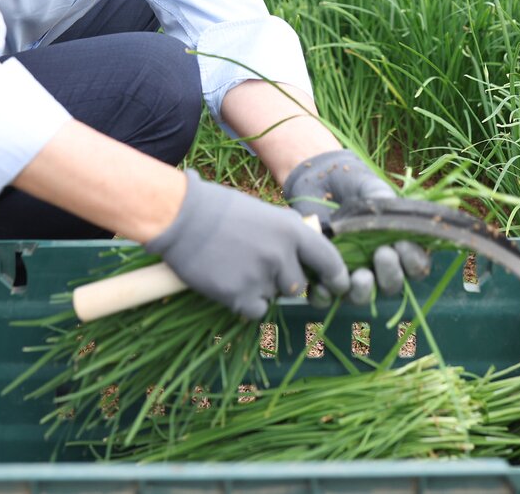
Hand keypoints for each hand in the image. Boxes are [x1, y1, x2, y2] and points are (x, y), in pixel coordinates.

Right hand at [145, 170, 349, 318]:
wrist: (182, 218)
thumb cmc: (221, 209)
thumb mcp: (265, 212)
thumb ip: (288, 231)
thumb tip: (307, 243)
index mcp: (291, 230)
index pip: (329, 260)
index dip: (336, 276)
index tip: (337, 285)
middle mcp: (281, 255)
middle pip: (299, 286)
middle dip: (285, 282)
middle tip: (261, 268)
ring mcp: (260, 277)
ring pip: (274, 297)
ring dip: (262, 290)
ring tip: (237, 268)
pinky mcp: (239, 296)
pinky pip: (255, 310)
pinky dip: (245, 303)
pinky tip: (229, 283)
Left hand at [282, 149, 430, 305]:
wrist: (317, 180)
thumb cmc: (352, 185)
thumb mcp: (371, 188)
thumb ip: (385, 202)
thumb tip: (395, 215)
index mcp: (398, 247)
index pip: (416, 266)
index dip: (414, 261)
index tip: (403, 244)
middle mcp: (376, 268)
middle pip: (391, 286)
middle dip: (391, 274)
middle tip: (383, 253)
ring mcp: (349, 275)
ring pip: (361, 297)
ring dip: (364, 290)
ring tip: (360, 275)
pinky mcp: (321, 278)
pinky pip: (325, 298)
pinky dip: (325, 296)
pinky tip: (323, 285)